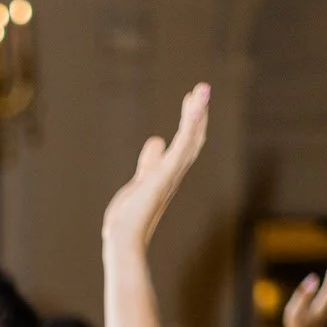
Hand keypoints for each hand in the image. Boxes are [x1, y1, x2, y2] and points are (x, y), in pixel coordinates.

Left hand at [101, 82, 210, 249]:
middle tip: (201, 89)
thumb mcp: (140, 181)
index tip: (191, 100)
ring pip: (190, 138)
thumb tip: (155, 140)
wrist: (124, 238)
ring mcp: (172, 173)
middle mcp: (174, 173)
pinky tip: (194, 107)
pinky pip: (182, 145)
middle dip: (198, 114)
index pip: (184, 144)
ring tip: (202, 89)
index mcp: (168, 174)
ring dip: (197, 113)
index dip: (191, 122)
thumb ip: (149, 161)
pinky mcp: (166, 173)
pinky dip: (190, 125)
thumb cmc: (129, 218)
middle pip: (192, 138)